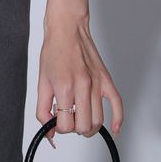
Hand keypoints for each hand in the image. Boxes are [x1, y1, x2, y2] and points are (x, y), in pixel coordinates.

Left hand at [36, 16, 122, 146]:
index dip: (58, 128)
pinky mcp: (106, 80)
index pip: (66, 125)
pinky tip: (114, 130)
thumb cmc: (54, 51)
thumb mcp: (42, 82)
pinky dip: (118, 121)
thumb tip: (48, 132)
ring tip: (80, 118)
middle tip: (68, 118)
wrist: (67, 29)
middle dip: (74, 128)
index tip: (56, 120)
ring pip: (99, 120)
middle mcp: (83, 86)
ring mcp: (97, 83)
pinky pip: (118, 105)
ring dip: (89, 127)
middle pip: (84, 126)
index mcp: (65, 87)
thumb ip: (43, 109)